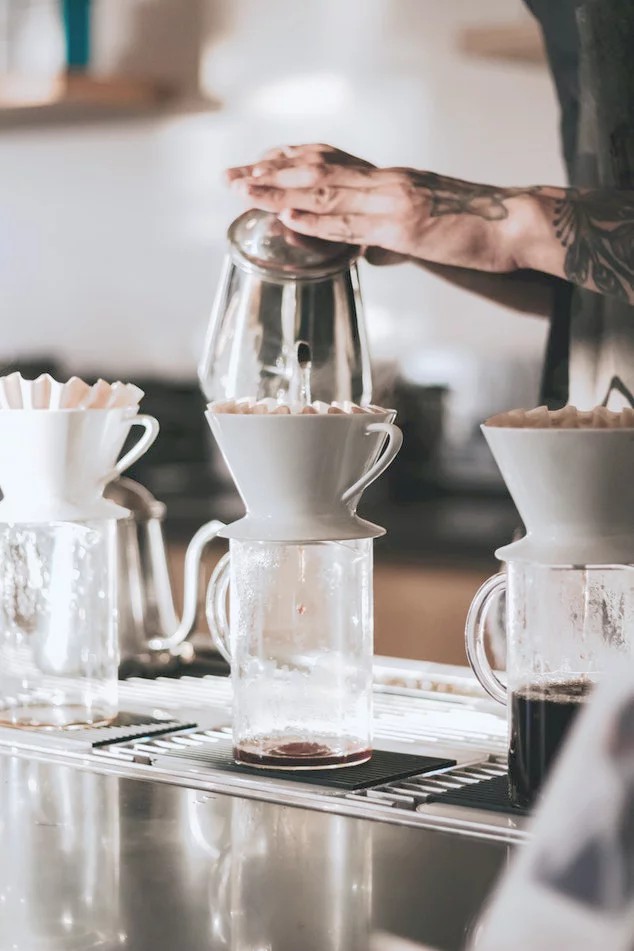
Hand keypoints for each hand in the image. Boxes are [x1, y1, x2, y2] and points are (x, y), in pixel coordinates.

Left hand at [226, 143, 532, 271]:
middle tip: (230, 177)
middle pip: (315, 170)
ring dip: (280, 191)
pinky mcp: (406, 226)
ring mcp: (394, 201)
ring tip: (243, 191)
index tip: (256, 165)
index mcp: (390, 179)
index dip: (287, 162)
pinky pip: (353, 223)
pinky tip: (289, 218)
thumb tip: (367, 252)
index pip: (329, 161)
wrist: (516, 223)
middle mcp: (386, 181)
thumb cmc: (476, 226)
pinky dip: (317, 220)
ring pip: (326, 191)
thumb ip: (392, 236)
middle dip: (268, 173)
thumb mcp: (426, 226)